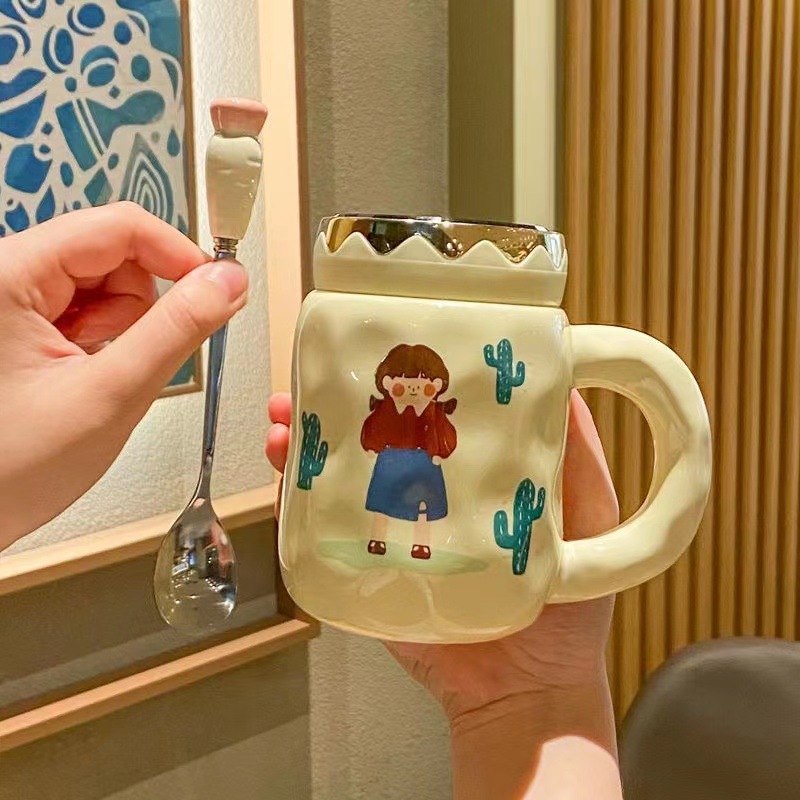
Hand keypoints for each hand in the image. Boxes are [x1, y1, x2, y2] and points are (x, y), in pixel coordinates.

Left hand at [0, 203, 248, 546]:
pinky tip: (86, 374)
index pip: (119, 226)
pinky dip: (105, 340)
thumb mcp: (111, 395)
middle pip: (113, 251)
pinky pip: (87, 309)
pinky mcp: (20, 320)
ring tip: (98, 374)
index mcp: (9, 275)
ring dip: (123, 327)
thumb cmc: (9, 468)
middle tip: (132, 358)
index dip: (178, 256)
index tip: (216, 290)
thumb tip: (226, 282)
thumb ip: (176, 331)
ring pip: (105, 282)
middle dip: (142, 305)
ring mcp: (12, 298)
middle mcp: (5, 275)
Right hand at [267, 390, 617, 709]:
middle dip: (336, 402)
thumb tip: (564, 373)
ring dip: (306, 441)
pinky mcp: (371, 567)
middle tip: (309, 380)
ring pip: (340, 473)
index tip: (382, 346)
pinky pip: (327, 526)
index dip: (403, 377)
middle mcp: (430, 490)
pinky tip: (282, 472)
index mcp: (475, 470)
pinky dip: (297, 496)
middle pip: (375, 434)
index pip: (432, 410)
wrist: (523, 692)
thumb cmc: (569, 606)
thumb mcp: (587, 511)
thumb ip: (576, 452)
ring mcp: (395, 526)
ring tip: (282, 422)